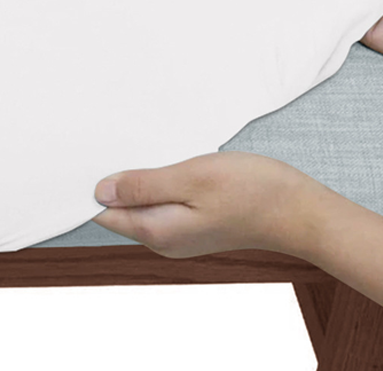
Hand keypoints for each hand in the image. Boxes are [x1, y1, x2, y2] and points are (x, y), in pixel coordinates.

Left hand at [90, 150, 323, 259]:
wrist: (298, 210)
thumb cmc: (250, 190)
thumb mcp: (192, 178)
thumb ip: (144, 186)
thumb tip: (100, 191)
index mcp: (157, 231)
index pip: (104, 214)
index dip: (91, 187)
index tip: (85, 157)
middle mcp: (163, 240)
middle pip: (120, 210)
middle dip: (112, 181)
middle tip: (108, 143)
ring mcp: (179, 235)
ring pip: (141, 205)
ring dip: (137, 180)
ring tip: (135, 147)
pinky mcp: (194, 224)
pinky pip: (161, 204)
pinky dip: (157, 183)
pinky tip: (163, 162)